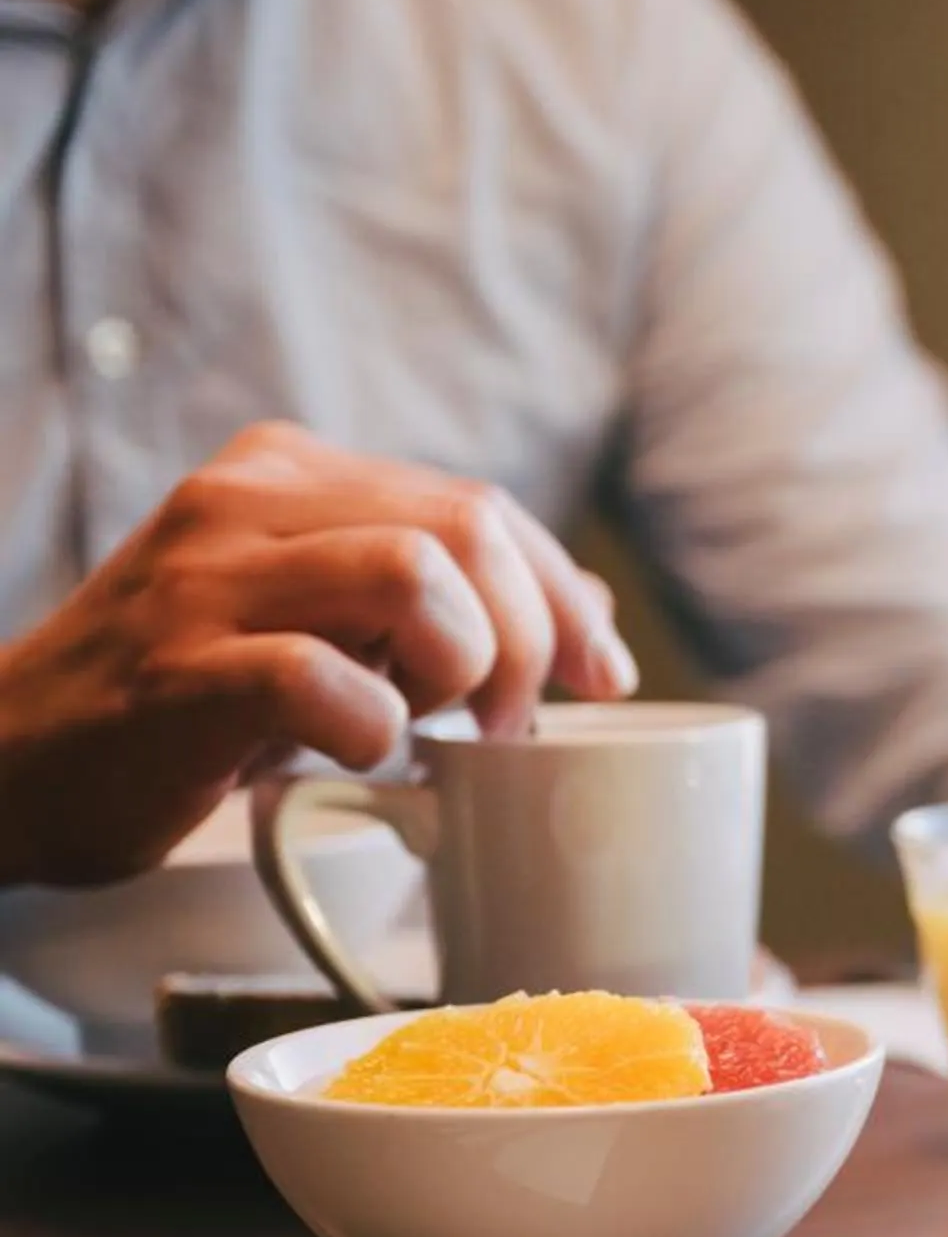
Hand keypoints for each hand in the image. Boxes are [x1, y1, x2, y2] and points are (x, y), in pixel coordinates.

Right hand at [0, 422, 634, 887]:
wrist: (8, 763)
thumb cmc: (186, 703)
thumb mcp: (321, 625)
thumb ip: (438, 602)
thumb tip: (588, 611)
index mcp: (293, 473)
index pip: (483, 505)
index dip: (564, 596)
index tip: (600, 677)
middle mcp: (247, 501)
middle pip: (468, 525)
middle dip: (525, 637)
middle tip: (500, 722)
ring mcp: (205, 579)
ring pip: (415, 574)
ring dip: (459, 666)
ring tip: (429, 727)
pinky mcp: (176, 668)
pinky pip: (321, 678)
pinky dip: (371, 726)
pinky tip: (352, 752)